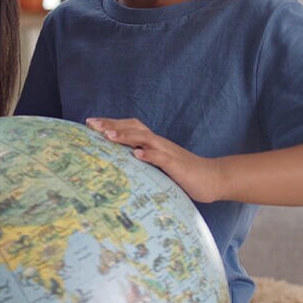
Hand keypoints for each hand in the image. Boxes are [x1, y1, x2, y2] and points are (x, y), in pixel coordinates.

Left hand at [86, 117, 222, 202]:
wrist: (212, 178)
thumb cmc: (183, 174)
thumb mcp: (157, 167)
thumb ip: (142, 161)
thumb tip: (119, 161)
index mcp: (152, 144)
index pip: (129, 128)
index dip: (111, 124)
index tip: (90, 123)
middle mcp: (158, 143)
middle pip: (133, 127)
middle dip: (112, 125)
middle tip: (91, 124)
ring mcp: (168, 152)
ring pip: (145, 138)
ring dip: (126, 136)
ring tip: (108, 136)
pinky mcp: (176, 165)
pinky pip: (162, 157)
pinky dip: (149, 154)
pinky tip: (137, 154)